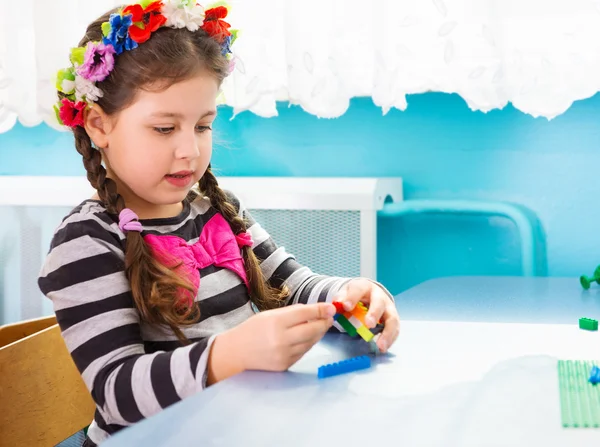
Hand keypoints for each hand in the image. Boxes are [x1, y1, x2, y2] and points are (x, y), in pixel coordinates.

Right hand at [207, 302, 335, 383]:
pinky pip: (303, 352)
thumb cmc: (253, 329)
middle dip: (324, 323)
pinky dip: (308, 344)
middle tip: (330, 317)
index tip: (331, 308)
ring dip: (318, 333)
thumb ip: (293, 312)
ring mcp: (284, 355)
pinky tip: (307, 337)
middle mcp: (281, 340)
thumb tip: (317, 310)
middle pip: (312, 330)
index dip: (320, 310)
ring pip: (310, 342)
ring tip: (320, 325)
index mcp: (276, 322)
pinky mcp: (285, 365)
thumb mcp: (270, 315)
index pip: (305, 314)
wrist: (237, 352)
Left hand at [335, 279, 399, 352]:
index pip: (359, 290)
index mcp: (365, 287)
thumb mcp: (346, 293)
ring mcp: (388, 307)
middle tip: (368, 324)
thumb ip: (341, 298)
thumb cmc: (356, 295)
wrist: (368, 293)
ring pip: (392, 318)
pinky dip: (390, 339)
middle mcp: (379, 296)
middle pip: (379, 303)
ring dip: (387, 332)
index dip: (352, 297)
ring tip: (380, 345)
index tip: (346, 306)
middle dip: (374, 313)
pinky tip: (383, 347)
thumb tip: (337, 304)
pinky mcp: (392, 318)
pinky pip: (395, 329)